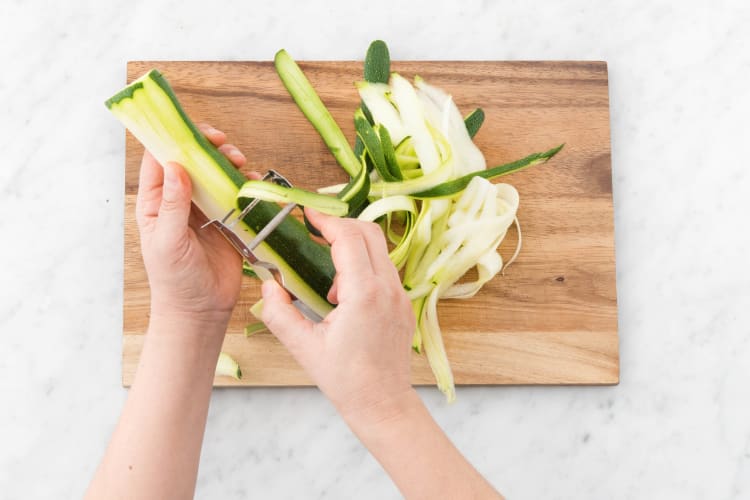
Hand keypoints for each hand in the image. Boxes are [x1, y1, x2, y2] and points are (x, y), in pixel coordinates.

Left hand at [136, 124, 250, 330]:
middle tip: (223, 144)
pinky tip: (252, 184)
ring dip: (229, 162)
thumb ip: (172, 204)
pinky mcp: (228, 219)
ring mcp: (206, 208)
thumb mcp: (168, 241)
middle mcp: (180, 200)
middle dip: (208, 146)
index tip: (194, 132)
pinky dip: (246, 184)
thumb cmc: (174, 280)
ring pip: (216, 173)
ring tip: (241, 163)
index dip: (174, 139)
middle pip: (192, 160)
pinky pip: (237, 193)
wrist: (201, 310)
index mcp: (156, 202)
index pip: (160, 159)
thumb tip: (176, 166)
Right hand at [261, 208, 416, 419]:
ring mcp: (400, 294)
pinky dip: (363, 265)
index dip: (325, 220)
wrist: (383, 403)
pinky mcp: (403, 302)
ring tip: (327, 279)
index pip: (349, 237)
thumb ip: (279, 313)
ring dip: (351, 247)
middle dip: (339, 225)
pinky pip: (384, 267)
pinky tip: (343, 293)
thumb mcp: (303, 348)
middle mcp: (389, 288)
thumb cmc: (345, 380)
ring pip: (379, 248)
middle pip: (368, 232)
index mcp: (365, 294)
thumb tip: (268, 284)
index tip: (305, 213)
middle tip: (313, 231)